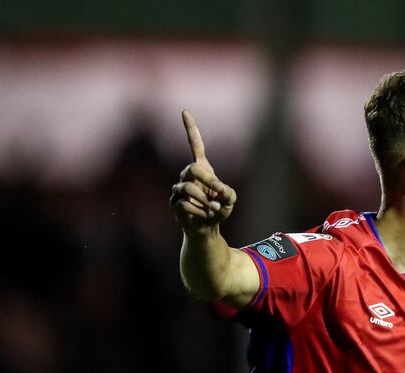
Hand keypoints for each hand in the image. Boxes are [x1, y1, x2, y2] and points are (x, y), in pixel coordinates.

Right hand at [170, 110, 237, 232]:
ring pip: (187, 188)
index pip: (195, 144)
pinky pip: (184, 204)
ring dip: (204, 201)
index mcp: (202, 168)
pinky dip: (200, 212)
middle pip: (192, 169)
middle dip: (207, 181)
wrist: (208, 228)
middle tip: (220, 193)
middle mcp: (187, 175)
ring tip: (214, 210)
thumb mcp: (230, 200)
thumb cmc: (220, 209)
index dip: (190, 129)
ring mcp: (178, 188)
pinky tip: (205, 216)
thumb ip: (229, 193)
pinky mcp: (174, 203)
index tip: (184, 111)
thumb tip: (219, 190)